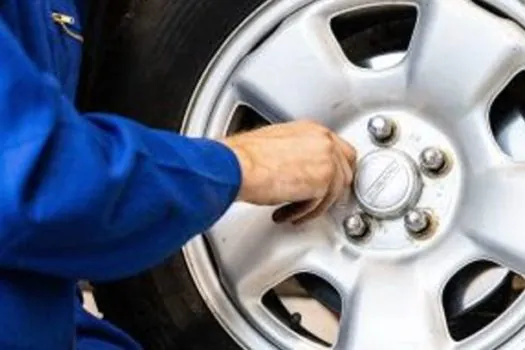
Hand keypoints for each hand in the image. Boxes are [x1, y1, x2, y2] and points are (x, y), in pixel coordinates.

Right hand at [221, 121, 356, 223]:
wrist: (237, 166)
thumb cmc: (245, 157)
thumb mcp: (277, 145)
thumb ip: (297, 154)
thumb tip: (302, 170)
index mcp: (312, 130)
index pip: (339, 150)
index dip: (336, 170)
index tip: (329, 183)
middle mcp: (323, 141)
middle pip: (346, 170)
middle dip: (333, 189)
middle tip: (319, 202)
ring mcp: (327, 160)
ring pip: (335, 191)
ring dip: (315, 205)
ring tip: (295, 211)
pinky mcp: (324, 181)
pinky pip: (321, 204)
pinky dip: (305, 213)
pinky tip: (289, 214)